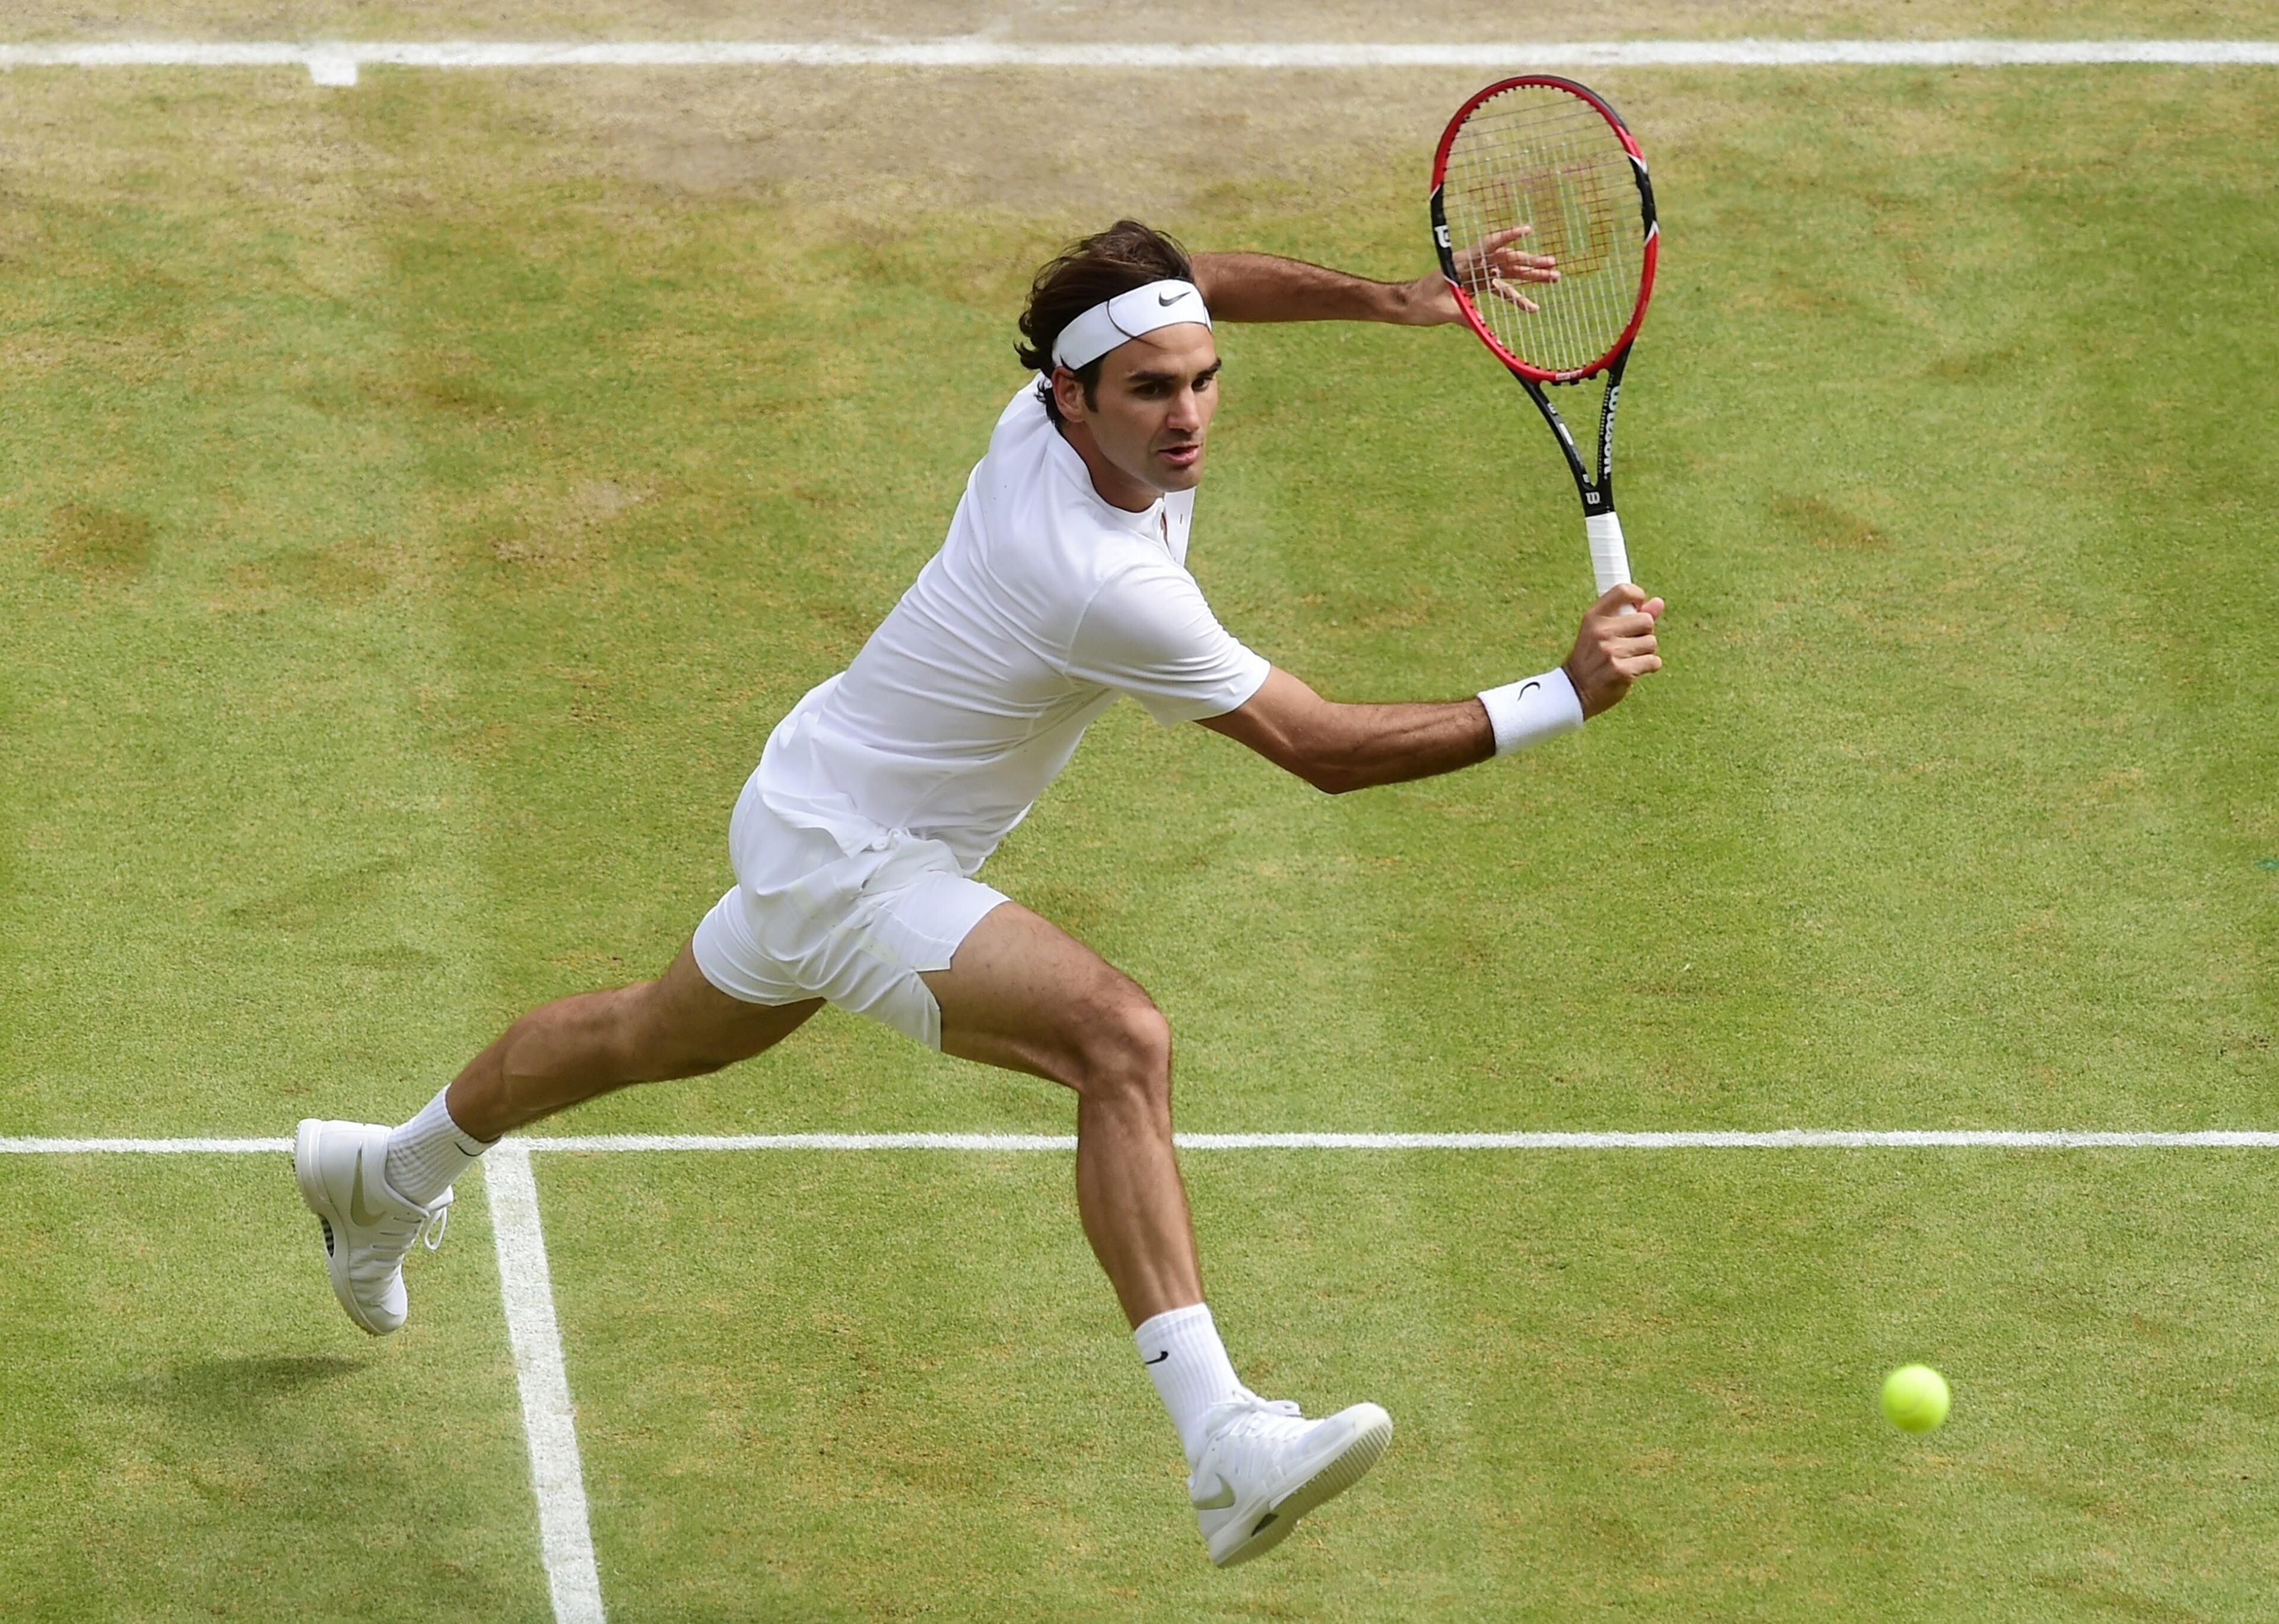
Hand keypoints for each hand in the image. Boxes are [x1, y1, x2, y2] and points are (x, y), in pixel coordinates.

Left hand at [1404, 226, 1560, 321]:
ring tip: (1553, 279)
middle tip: (1554, 266)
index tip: (1527, 230)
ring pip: (1508, 274)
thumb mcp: (1443, 311)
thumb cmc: (1420, 304)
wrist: (1407, 305)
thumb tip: (1483, 327)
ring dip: (1530, 277)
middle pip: (1506, 261)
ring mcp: (1475, 275)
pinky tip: (1531, 307)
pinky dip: (1515, 298)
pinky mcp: (1476, 286)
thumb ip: (1464, 316)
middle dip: (1531, 264)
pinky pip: (1500, 290)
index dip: (1507, 237)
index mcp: (1462, 264)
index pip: (1488, 246)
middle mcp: (1472, 265)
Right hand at [1560, 584, 1663, 718]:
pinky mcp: (1621, 671)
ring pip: (1651, 643)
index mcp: (1594, 617)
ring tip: (1628, 658)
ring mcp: (1610, 651)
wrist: (1574, 691)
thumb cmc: (1592, 658)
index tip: (1638, 609)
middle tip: (1629, 644)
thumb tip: (1659, 602)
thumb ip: (1632, 616)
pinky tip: (1633, 670)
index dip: (1638, 597)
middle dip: (1644, 633)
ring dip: (1646, 652)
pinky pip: (1653, 661)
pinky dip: (1648, 666)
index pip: (1623, 591)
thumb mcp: (1602, 632)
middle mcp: (1601, 631)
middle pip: (1646, 620)